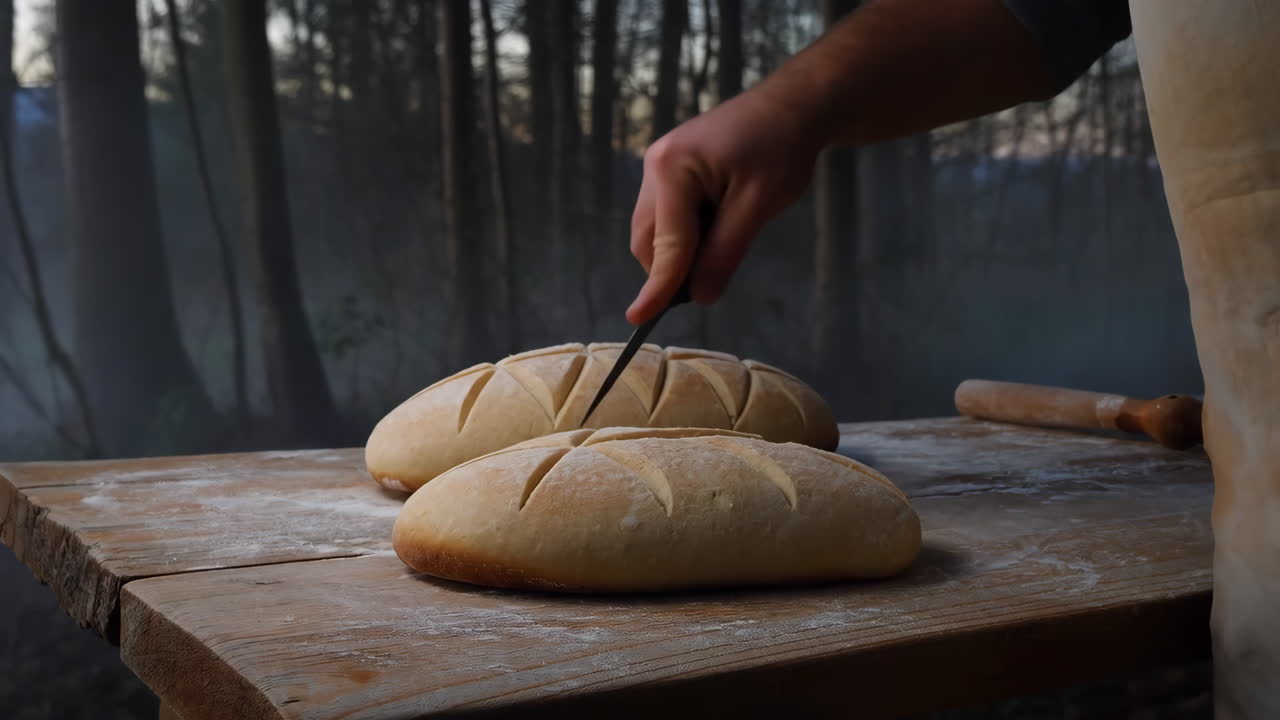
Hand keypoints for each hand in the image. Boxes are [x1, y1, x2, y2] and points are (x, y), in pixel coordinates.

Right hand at [626, 88, 825, 324]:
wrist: (792, 106)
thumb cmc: (781, 148)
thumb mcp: (758, 206)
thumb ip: (724, 252)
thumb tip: (698, 296)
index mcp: (672, 168)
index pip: (666, 243)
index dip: (657, 286)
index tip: (639, 320)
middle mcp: (655, 166)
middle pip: (648, 240)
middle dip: (671, 269)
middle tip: (713, 281)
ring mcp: (660, 167)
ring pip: (655, 232)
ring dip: (681, 252)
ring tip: (728, 237)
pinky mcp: (672, 172)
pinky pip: (668, 217)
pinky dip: (688, 235)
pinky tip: (721, 224)